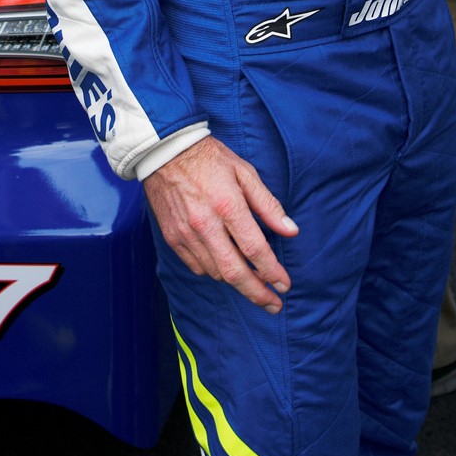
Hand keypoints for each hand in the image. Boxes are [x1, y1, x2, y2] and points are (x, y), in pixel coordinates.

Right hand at [142, 136, 297, 313]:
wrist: (165, 151)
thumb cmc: (209, 158)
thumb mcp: (245, 172)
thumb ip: (268, 204)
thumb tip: (290, 230)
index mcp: (227, 206)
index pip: (255, 250)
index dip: (272, 272)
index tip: (284, 285)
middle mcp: (205, 225)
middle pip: (234, 272)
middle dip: (257, 293)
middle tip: (274, 304)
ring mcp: (186, 234)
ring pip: (215, 273)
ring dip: (237, 283)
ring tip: (254, 285)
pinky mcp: (172, 238)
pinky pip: (196, 266)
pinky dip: (214, 272)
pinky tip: (226, 268)